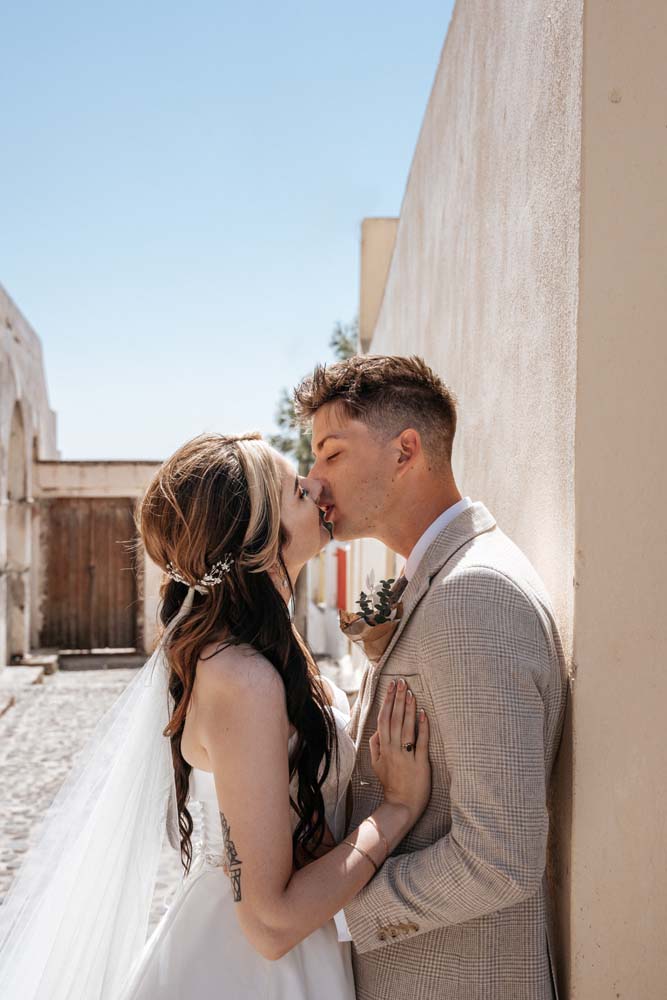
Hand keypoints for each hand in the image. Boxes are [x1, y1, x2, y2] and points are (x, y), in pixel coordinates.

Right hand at [369, 678, 430, 823]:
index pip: (383, 719)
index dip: (387, 701)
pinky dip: (422, 727)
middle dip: (398, 699)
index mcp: (383, 748)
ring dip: (408, 708)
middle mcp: (393, 749)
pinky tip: (423, 713)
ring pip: (406, 727)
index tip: (391, 686)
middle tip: (401, 682)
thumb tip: (376, 731)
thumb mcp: (377, 765)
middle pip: (394, 719)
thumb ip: (375, 746)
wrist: (401, 805)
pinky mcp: (421, 763)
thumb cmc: (391, 784)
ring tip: (410, 692)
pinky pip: (421, 742)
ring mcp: (406, 756)